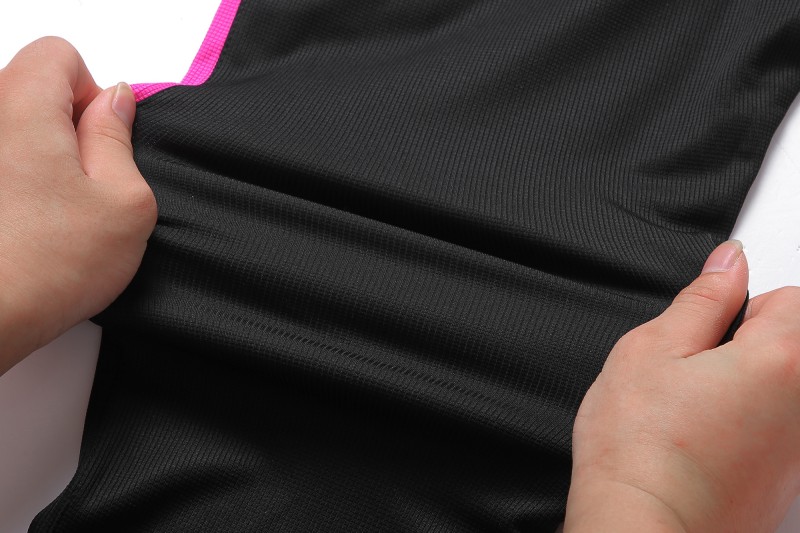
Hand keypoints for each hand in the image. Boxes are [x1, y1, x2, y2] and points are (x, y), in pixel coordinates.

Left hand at [0, 37, 156, 374]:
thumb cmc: (45, 269)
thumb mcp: (125, 201)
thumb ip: (120, 137)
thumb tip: (116, 102)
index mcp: (21, 108)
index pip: (60, 55)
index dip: (92, 95)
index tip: (102, 143)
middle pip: (31, 89)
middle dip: (67, 129)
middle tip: (84, 185)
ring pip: (14, 132)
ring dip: (39, 161)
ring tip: (51, 214)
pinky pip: (3, 166)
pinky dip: (17, 186)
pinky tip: (24, 226)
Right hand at [564, 240, 799, 531]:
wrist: (640, 529)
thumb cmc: (639, 449)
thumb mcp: (652, 349)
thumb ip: (702, 299)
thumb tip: (730, 263)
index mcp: (781, 361)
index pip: (789, 297)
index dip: (739, 307)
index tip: (706, 331)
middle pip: (792, 345)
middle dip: (748, 347)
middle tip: (693, 374)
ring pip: (782, 392)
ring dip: (749, 391)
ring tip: (695, 414)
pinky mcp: (788, 486)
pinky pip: (776, 435)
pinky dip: (749, 431)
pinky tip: (705, 446)